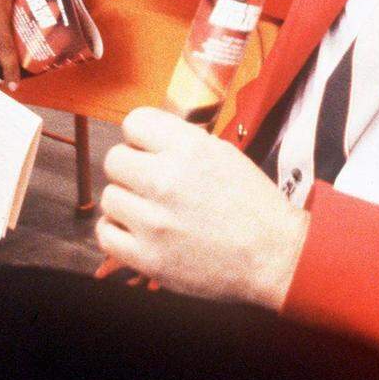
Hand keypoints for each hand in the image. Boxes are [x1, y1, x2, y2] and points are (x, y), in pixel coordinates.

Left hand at [96, 107, 307, 308]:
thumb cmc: (252, 205)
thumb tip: (148, 138)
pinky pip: (105, 234)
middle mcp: (167, 179)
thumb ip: (183, 142)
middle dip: (130, 169)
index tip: (147, 150)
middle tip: (149, 183)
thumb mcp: (224, 153)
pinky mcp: (147, 257)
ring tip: (151, 211)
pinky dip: (117, 232)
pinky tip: (138, 231)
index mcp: (189, 148)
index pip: (133, 122)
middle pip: (114, 160)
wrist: (273, 255)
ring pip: (109, 197)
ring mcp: (154, 220)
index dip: (140, 137)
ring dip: (126, 203)